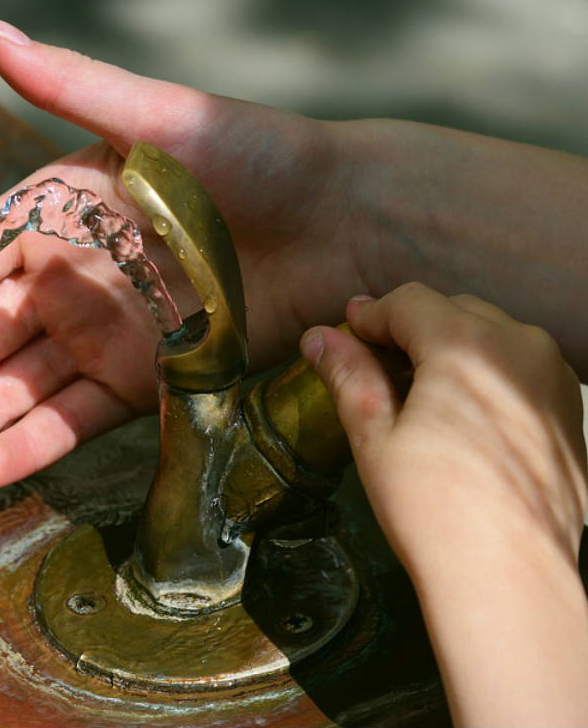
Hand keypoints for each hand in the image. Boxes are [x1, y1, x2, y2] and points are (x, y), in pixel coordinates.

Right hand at [0, 19, 369, 490]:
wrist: (344, 222)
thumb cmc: (256, 157)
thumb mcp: (161, 118)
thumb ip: (75, 86)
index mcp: (46, 215)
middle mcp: (61, 280)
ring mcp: (98, 336)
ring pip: (9, 391)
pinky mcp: (142, 380)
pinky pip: (73, 417)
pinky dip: (30, 444)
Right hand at [302, 283, 587, 725]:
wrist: (510, 578)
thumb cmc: (433, 509)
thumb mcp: (375, 437)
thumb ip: (349, 376)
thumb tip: (319, 337)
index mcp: (467, 345)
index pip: (410, 303)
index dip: (371, 316)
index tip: (346, 332)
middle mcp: (521, 347)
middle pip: (454, 311)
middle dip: (411, 329)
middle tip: (373, 361)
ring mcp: (555, 379)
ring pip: (493, 337)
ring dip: (451, 348)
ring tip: (418, 390)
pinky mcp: (571, 412)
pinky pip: (522, 369)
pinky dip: (488, 374)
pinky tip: (463, 416)